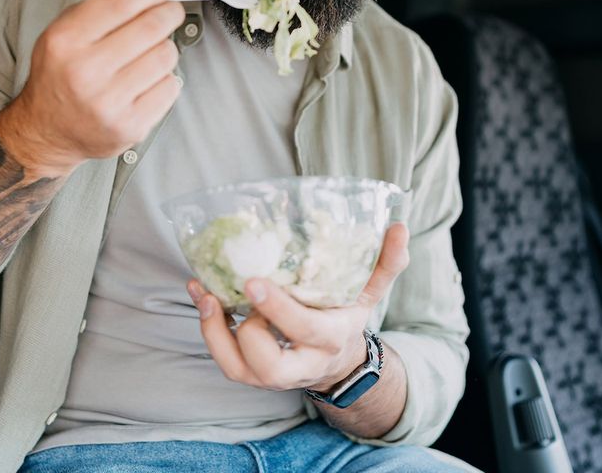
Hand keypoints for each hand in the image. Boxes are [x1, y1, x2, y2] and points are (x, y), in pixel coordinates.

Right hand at [0, 0, 184, 176]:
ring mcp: (108, 102)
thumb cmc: (61, 74)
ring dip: (165, 47)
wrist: (47, 131)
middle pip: (151, 26)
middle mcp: (84, 71)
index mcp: (65, 40)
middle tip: (170, 10)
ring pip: (166, 56)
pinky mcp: (130, 126)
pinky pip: (171, 87)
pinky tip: (147, 80)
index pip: (122, 1)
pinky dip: (165, 78)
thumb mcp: (69, 29)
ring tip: (149, 52)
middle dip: (169, 12)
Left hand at [188, 222, 409, 392]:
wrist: (335, 361)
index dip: (278, 309)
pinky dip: (208, 329)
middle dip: (248, 331)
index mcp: (330, 339)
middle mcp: (300, 364)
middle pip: (269, 365)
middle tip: (238, 289)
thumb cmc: (345, 316)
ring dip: (215, 330)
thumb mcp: (369, 292)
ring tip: (205, 292)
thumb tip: (399, 227)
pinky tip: (202, 294)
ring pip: (237, 368)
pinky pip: (224, 359)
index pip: (305, 330)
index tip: (255, 280)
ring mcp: (272, 374)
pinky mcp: (250, 373)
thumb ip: (385, 263)